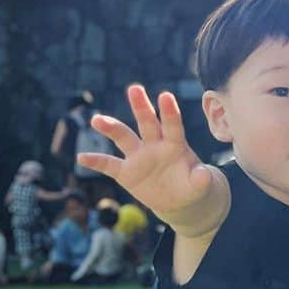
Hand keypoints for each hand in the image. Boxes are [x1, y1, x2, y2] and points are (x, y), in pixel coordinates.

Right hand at [76, 84, 214, 221]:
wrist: (179, 199)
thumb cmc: (191, 185)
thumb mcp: (199, 185)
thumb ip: (201, 179)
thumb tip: (205, 176)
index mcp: (175, 145)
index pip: (173, 126)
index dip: (170, 113)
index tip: (166, 96)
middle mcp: (155, 145)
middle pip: (147, 123)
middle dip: (141, 107)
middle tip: (135, 89)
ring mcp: (139, 157)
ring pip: (124, 137)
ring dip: (111, 128)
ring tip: (97, 119)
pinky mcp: (126, 172)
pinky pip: (109, 165)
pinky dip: (96, 161)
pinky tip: (82, 157)